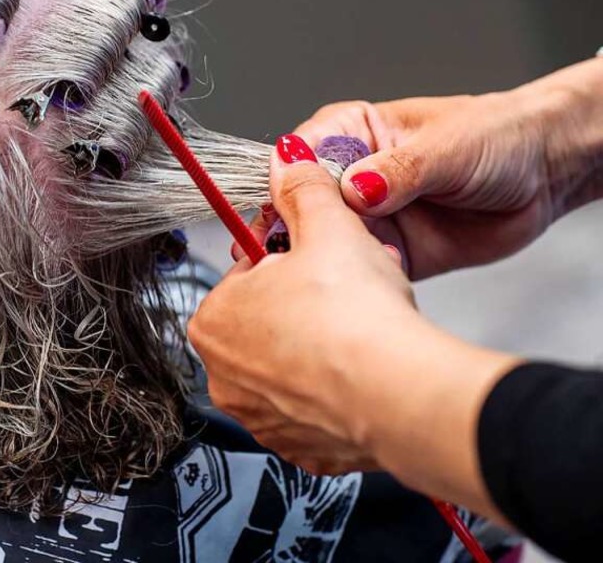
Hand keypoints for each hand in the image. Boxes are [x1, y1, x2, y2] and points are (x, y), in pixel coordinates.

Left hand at [190, 134, 419, 474]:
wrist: (399, 395)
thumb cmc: (355, 316)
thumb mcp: (328, 227)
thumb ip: (303, 190)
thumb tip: (289, 162)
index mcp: (213, 319)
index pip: (248, 275)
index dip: (293, 260)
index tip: (321, 260)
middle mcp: (224, 375)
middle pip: (270, 322)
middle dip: (308, 304)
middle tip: (348, 294)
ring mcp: (260, 418)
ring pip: (294, 367)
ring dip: (324, 347)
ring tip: (364, 330)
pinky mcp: (300, 450)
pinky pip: (317, 412)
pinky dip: (339, 394)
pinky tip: (367, 374)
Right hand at [288, 58, 602, 278]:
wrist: (549, 172)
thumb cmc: (499, 135)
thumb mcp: (446, 147)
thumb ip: (397, 171)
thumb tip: (353, 190)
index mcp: (352, 132)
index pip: (300, 156)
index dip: (287, 183)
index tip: (284, 208)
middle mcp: (351, 175)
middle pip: (301, 205)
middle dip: (295, 229)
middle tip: (297, 249)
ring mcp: (369, 217)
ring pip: (325, 242)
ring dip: (327, 259)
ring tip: (340, 269)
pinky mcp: (390, 252)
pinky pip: (360, 271)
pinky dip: (362, 281)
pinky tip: (373, 281)